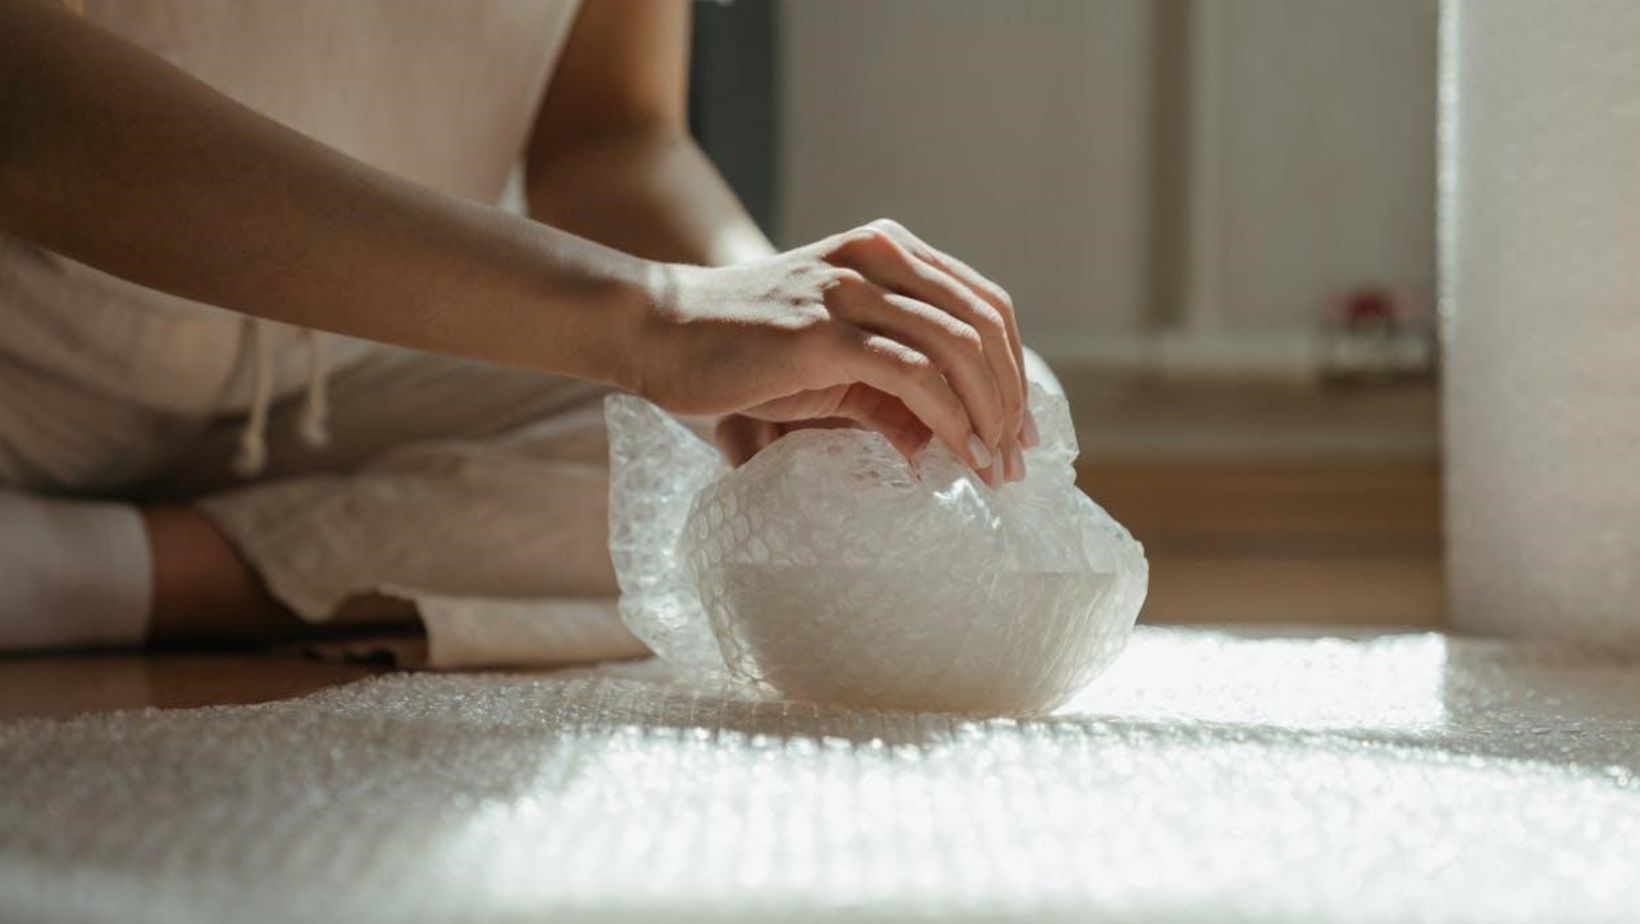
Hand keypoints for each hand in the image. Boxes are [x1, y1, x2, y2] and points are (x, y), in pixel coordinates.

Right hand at [630, 219, 1036, 484]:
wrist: (657, 332)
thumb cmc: (740, 350)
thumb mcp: (830, 361)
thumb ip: (888, 390)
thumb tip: (940, 444)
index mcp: (886, 251)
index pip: (984, 304)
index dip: (1013, 369)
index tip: (1019, 430)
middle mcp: (877, 256)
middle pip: (985, 324)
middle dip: (1011, 399)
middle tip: (1016, 461)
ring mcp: (850, 289)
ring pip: (959, 348)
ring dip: (990, 417)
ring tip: (995, 470)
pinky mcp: (824, 331)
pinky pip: (914, 375)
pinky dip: (951, 422)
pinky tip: (959, 458)